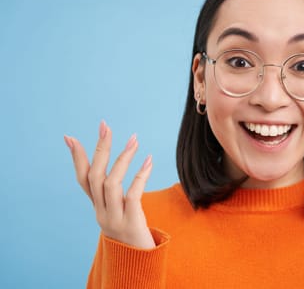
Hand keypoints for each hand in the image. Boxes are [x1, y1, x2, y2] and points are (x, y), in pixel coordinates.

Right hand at [64, 120, 154, 248]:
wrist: (138, 262)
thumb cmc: (130, 229)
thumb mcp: (117, 209)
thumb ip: (112, 190)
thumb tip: (112, 165)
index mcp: (97, 207)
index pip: (82, 179)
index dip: (76, 159)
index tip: (69, 137)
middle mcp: (101, 212)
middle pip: (95, 177)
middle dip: (100, 150)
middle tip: (106, 126)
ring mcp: (114, 218)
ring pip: (111, 184)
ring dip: (122, 160)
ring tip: (134, 140)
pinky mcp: (131, 222)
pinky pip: (133, 195)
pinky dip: (140, 176)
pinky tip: (149, 160)